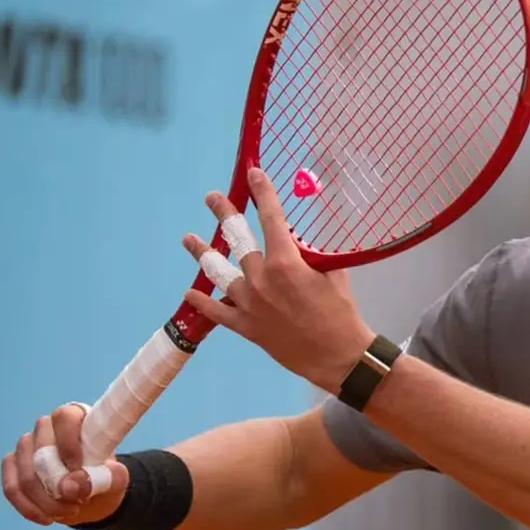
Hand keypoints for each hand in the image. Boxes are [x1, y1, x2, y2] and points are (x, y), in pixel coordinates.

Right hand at [1, 404, 128, 526]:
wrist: (93, 494)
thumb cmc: (105, 477)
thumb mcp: (116, 479)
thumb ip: (105, 479)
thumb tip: (72, 486)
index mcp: (76, 418)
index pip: (64, 418)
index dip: (69, 443)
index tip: (79, 469)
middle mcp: (47, 427)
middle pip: (40, 450)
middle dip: (58, 483)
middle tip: (79, 501)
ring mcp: (26, 447)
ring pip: (25, 475)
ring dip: (46, 501)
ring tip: (70, 511)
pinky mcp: (13, 467)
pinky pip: (11, 488)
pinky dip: (29, 507)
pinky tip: (48, 518)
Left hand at [182, 167, 374, 392]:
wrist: (337, 355)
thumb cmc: (341, 310)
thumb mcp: (333, 272)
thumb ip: (311, 253)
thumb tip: (295, 238)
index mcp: (286, 262)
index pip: (271, 218)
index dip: (262, 193)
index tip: (253, 174)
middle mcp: (261, 278)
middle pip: (237, 239)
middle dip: (224, 213)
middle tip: (212, 198)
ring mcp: (249, 304)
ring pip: (218, 273)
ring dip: (202, 253)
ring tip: (189, 239)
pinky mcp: (245, 327)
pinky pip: (217, 312)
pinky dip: (202, 301)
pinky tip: (190, 292)